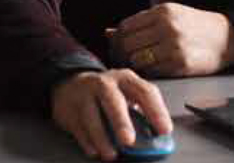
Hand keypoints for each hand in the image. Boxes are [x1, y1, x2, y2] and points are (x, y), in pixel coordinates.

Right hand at [50, 69, 171, 160]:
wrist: (72, 85)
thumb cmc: (109, 95)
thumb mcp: (127, 95)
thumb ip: (141, 113)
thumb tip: (155, 139)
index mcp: (126, 79)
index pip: (144, 92)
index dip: (156, 111)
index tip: (164, 130)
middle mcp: (104, 84)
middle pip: (112, 100)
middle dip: (121, 121)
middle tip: (129, 141)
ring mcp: (84, 95)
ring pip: (91, 116)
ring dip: (102, 137)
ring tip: (111, 154)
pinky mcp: (69, 109)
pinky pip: (78, 127)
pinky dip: (87, 141)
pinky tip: (94, 151)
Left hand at [108, 2, 233, 76]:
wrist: (226, 39)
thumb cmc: (195, 26)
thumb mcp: (169, 16)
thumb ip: (140, 23)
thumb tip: (108, 33)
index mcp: (162, 12)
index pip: (126, 26)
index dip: (117, 39)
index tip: (116, 46)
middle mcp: (167, 27)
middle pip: (128, 44)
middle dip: (121, 54)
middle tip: (122, 59)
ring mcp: (174, 46)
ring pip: (137, 59)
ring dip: (133, 64)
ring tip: (137, 64)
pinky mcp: (181, 64)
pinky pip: (153, 71)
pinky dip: (148, 71)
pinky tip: (152, 68)